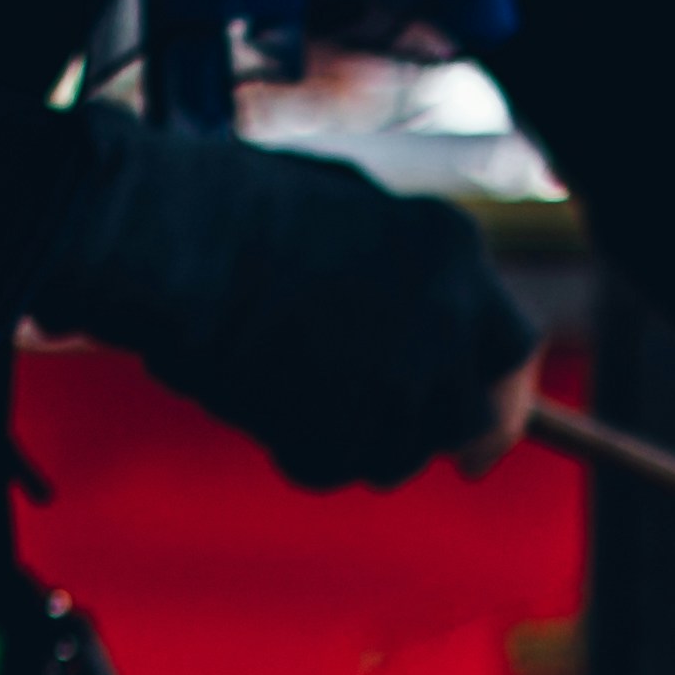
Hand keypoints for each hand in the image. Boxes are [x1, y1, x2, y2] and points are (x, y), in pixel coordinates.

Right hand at [29, 109, 543, 493]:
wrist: (163, 236)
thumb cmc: (233, 208)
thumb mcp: (349, 213)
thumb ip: (408, 276)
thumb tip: (437, 343)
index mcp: (454, 252)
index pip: (512, 349)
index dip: (500, 399)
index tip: (477, 444)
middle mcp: (449, 320)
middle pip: (466, 418)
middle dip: (423, 432)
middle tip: (371, 436)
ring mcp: (402, 380)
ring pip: (395, 454)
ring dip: (347, 438)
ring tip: (279, 380)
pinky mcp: (347, 430)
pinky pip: (328, 466)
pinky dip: (293, 447)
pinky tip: (251, 395)